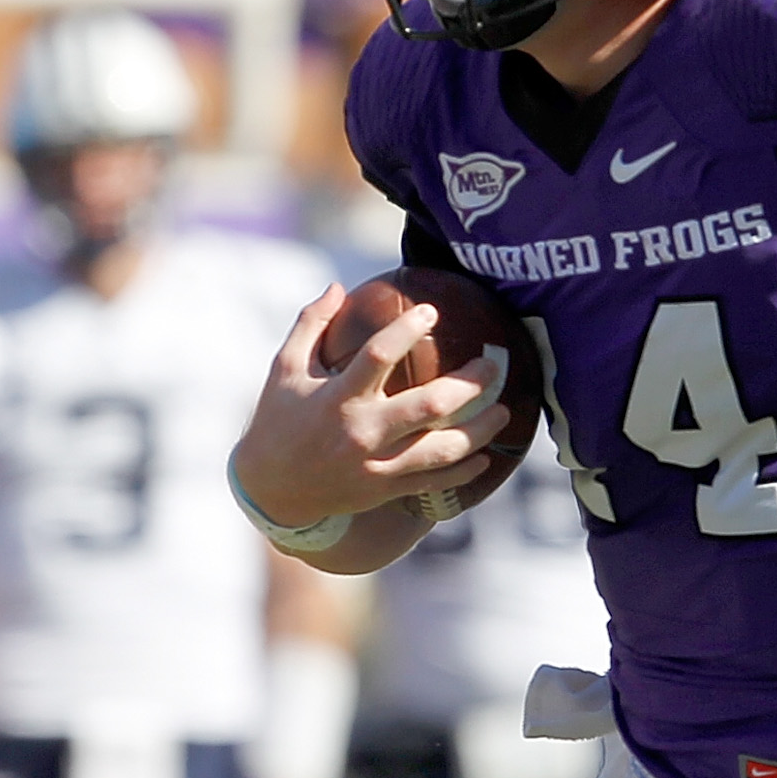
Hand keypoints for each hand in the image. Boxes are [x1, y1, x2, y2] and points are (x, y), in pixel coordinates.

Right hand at [233, 283, 505, 529]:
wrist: (272, 491)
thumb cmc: (279, 421)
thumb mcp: (284, 370)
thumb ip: (310, 325)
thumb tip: (338, 286)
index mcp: (337, 398)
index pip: (378, 357)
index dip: (406, 330)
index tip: (431, 311)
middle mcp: (361, 432)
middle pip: (429, 405)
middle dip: (469, 383)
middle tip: (493, 365)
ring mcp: (376, 465)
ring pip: (442, 449)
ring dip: (479, 430)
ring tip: (504, 411)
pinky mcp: (385, 490)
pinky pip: (434, 481)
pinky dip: (464, 471)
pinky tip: (485, 457)